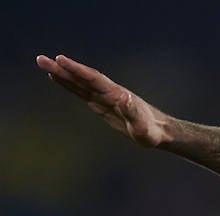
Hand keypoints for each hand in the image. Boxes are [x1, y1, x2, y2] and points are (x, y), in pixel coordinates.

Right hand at [36, 54, 172, 146]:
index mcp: (117, 95)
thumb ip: (133, 113)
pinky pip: (82, 92)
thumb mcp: (143, 127)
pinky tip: (57, 78)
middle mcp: (109, 92)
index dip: (77, 70)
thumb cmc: (152, 132)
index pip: (93, 79)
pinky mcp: (102, 105)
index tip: (60, 60)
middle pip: (83, 78)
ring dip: (62, 74)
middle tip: (41, 59)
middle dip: (62, 68)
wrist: (160, 132)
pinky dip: (69, 84)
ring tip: (43, 63)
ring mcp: (104, 97)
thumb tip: (124, 97)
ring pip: (80, 83)